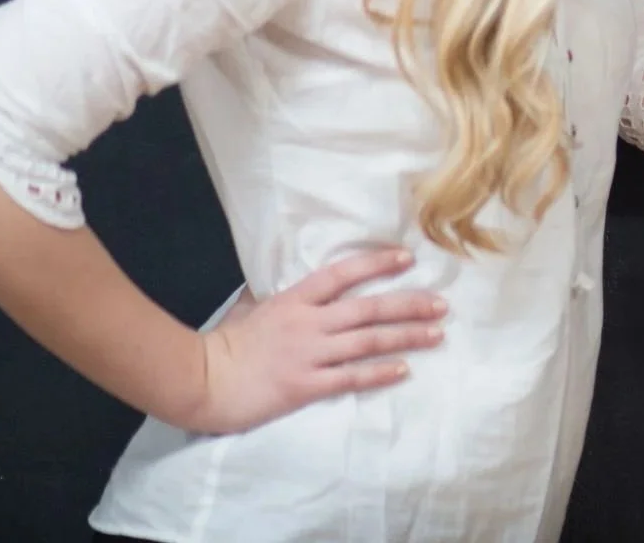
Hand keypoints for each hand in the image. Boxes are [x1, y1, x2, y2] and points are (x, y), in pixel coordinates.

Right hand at [183, 247, 446, 434]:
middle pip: (369, 307)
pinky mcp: (305, 385)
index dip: (377, 263)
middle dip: (409, 305)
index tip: (407, 259)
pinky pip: (351, 376)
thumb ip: (284, 300)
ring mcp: (308, 353)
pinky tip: (403, 369)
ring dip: (406, 336)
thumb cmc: (226, 344)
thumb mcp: (254, 308)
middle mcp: (308, 322)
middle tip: (442, 305)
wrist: (201, 379)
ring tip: (436, 335)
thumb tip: (302, 291)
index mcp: (295, 299)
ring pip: (367, 340)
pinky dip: (379, 372)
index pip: (343, 273)